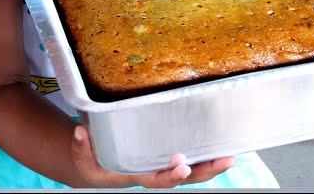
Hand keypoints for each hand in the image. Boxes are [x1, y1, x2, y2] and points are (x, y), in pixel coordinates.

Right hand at [72, 124, 234, 187]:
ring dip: (213, 163)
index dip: (170, 175)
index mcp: (137, 176)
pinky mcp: (172, 155)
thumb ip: (82, 148)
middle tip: (225, 161)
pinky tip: (225, 143)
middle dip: (206, 171)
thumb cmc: (95, 162)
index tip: (181, 167)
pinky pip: (194, 156)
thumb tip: (81, 132)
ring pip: (194, 168)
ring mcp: (166, 164)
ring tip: (232, 155)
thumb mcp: (83, 159)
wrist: (101, 166)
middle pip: (185, 177)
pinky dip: (209, 152)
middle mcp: (156, 172)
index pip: (156, 179)